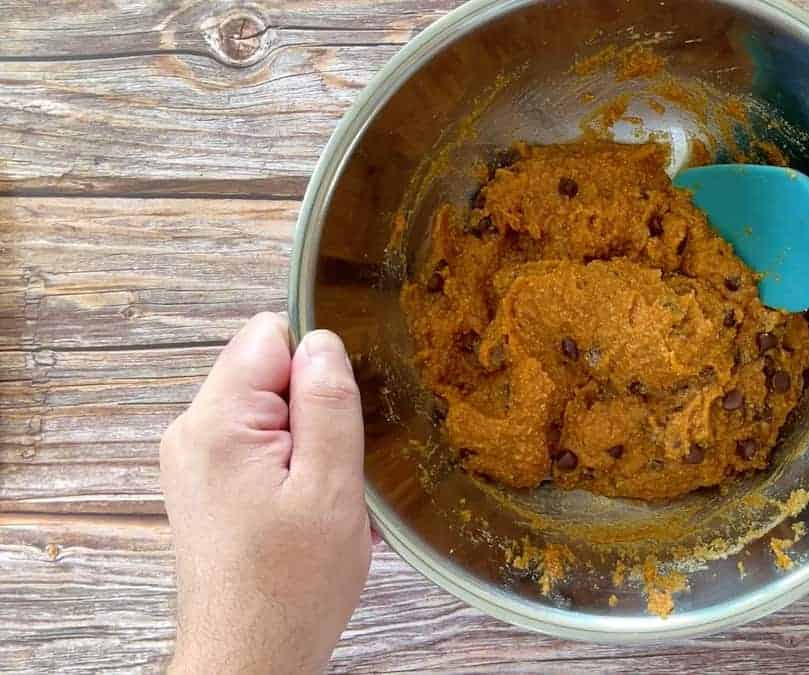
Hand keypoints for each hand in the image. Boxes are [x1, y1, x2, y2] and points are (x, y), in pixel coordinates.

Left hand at [160, 313, 369, 673]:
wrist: (249, 660)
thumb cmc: (289, 590)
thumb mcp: (330, 488)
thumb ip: (328, 404)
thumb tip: (324, 339)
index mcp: (217, 422)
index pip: (272, 333)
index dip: (319, 364)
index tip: (342, 413)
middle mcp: (193, 432)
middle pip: (270, 372)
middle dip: (317, 408)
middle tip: (339, 467)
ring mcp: (196, 461)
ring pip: (270, 411)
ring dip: (311, 443)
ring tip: (328, 497)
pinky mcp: (207, 486)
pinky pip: (260, 445)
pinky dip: (295, 468)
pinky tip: (313, 511)